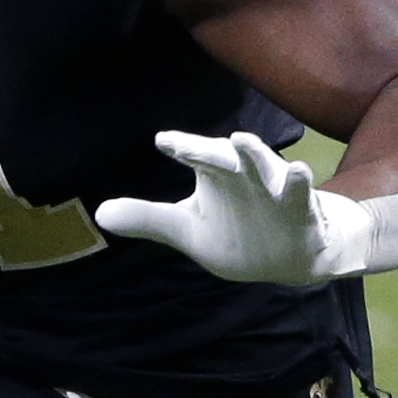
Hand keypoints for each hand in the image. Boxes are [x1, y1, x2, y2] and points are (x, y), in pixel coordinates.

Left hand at [96, 128, 363, 285]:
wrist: (289, 258)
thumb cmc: (237, 233)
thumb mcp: (187, 230)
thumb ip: (148, 219)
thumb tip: (99, 214)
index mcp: (215, 175)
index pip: (194, 156)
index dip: (180, 148)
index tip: (163, 142)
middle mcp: (241, 175)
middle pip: (222, 158)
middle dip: (203, 149)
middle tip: (182, 145)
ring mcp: (271, 190)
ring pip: (261, 168)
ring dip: (253, 154)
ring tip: (241, 138)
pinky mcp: (298, 209)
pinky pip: (298, 194)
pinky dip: (298, 183)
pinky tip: (298, 171)